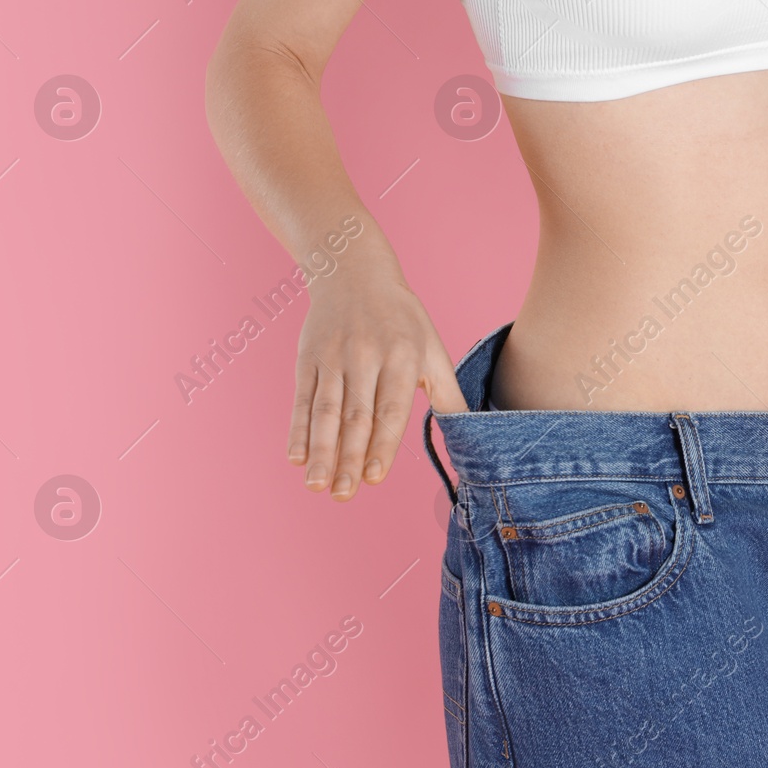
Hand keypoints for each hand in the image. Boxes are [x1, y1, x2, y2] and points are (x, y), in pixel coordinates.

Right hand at [289, 240, 468, 500]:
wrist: (355, 273)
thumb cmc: (402, 319)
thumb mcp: (432, 349)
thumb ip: (447, 393)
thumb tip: (470, 431)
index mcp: (401, 357)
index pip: (390, 409)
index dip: (382, 444)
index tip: (374, 476)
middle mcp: (365, 358)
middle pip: (355, 416)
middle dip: (348, 457)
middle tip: (343, 493)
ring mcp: (333, 358)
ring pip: (326, 411)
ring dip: (320, 450)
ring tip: (317, 484)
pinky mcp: (308, 359)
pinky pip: (302, 399)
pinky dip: (297, 429)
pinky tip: (296, 457)